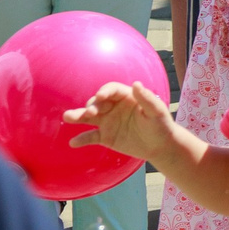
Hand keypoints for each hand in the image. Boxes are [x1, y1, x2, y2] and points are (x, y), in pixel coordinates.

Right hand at [64, 81, 182, 165]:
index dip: (105, 92)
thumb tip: (136, 83)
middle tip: (89, 113)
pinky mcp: (105, 136)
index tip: (100, 97)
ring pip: (88, 117)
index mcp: (127, 97)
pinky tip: (73, 142)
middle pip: (97, 103)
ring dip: (77, 116)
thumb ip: (146, 98)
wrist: (160, 145)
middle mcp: (114, 107)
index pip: (112, 90)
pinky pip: (90, 137)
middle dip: (91, 106)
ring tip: (67, 117)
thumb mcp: (156, 111)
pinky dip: (81, 139)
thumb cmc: (161, 124)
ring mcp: (108, 122)